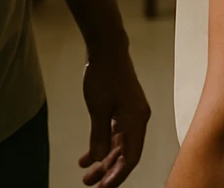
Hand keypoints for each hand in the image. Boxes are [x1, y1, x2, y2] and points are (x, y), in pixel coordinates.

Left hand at [78, 49, 150, 186]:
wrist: (107, 48)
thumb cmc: (104, 75)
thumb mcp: (98, 109)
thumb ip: (99, 137)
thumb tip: (98, 161)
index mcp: (137, 119)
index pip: (131, 157)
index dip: (118, 176)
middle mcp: (138, 118)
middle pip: (126, 153)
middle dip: (109, 171)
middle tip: (91, 185)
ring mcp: (131, 112)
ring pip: (120, 144)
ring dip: (104, 159)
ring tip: (86, 174)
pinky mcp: (124, 107)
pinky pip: (115, 133)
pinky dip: (103, 144)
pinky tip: (87, 155)